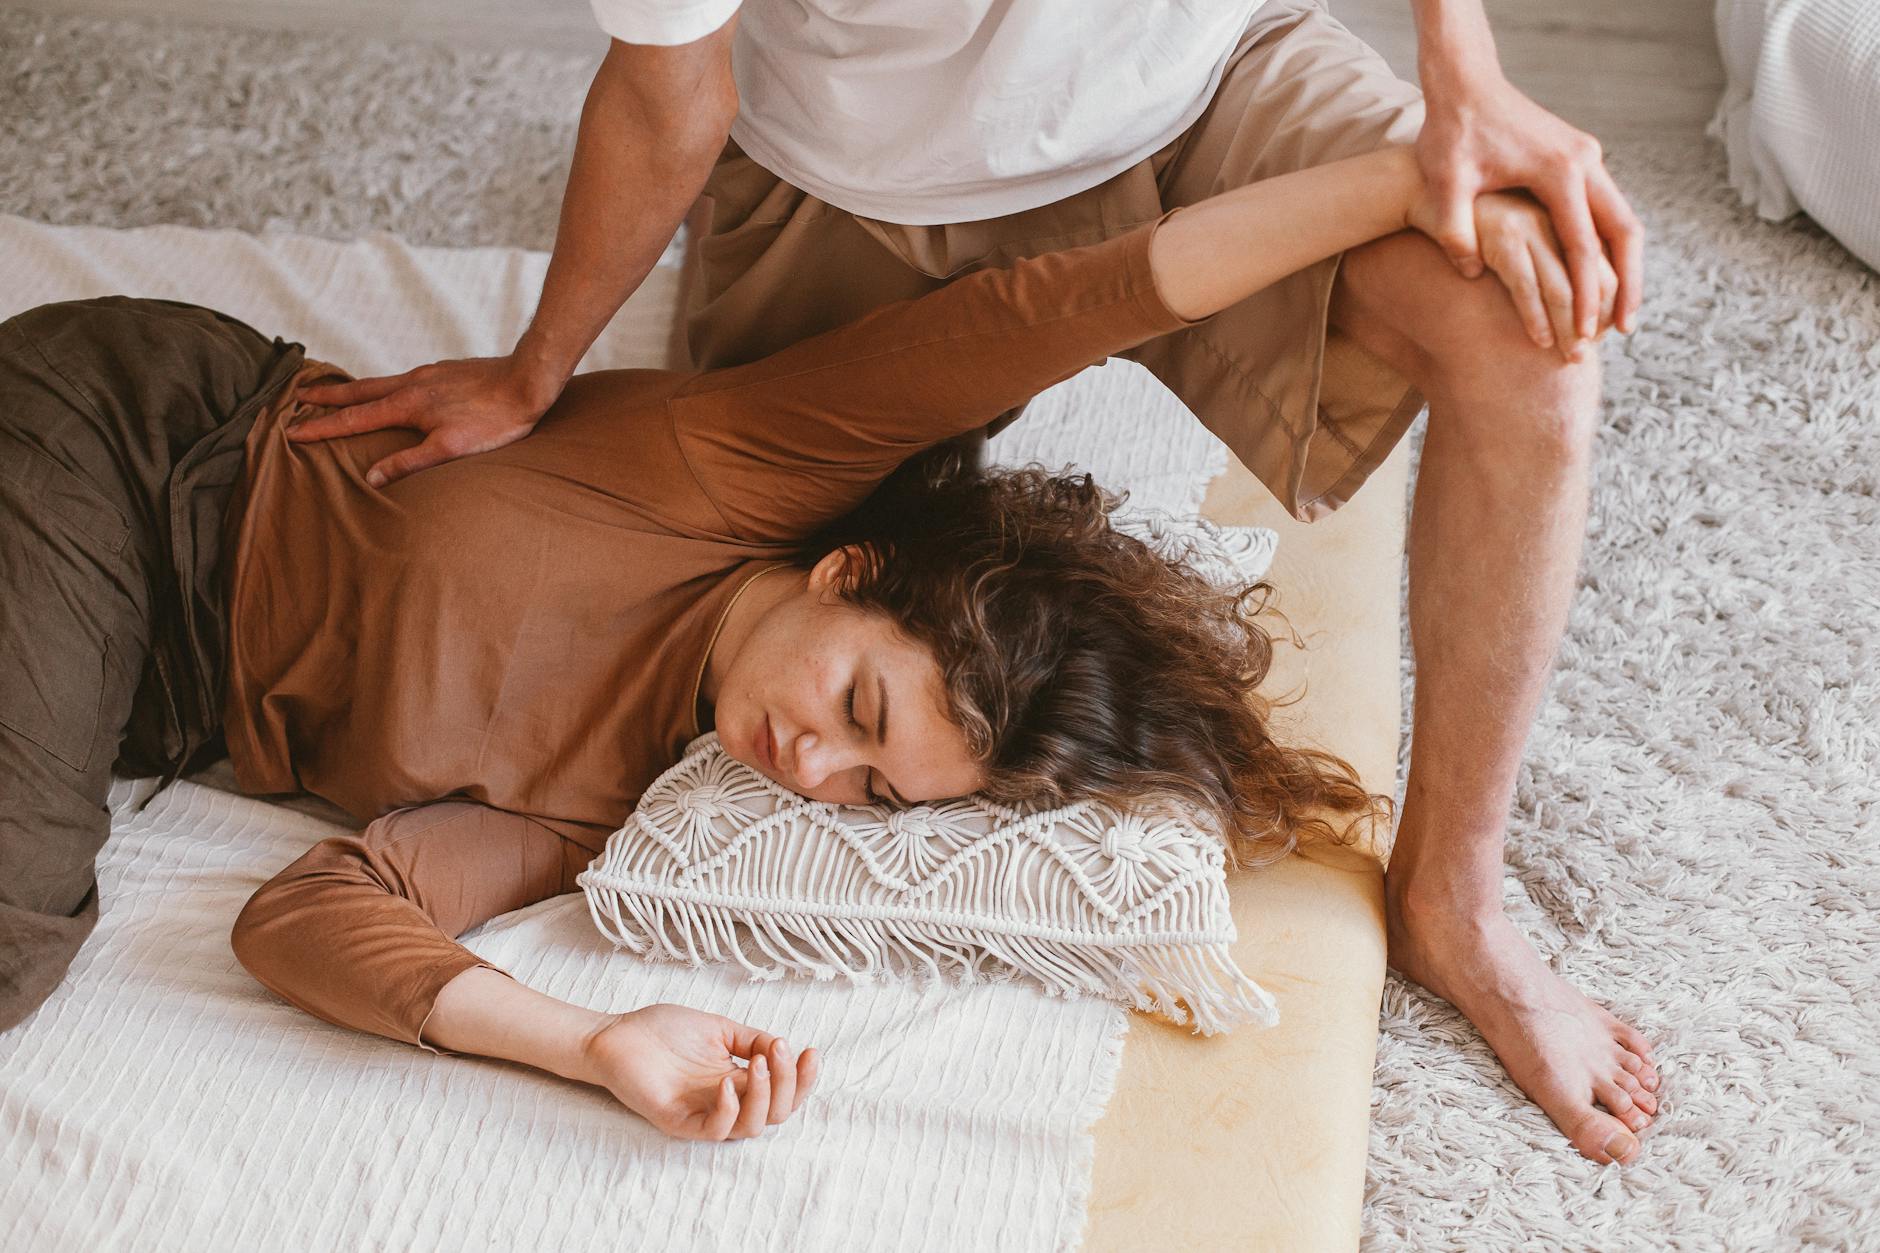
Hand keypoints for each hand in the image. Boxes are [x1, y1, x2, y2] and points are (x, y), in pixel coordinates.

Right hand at [288, 354, 562, 486]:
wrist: (527, 381)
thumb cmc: (494, 419)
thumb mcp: (451, 447)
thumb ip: (410, 461)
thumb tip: (372, 477)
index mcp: (406, 404)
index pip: (354, 418)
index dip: (322, 426)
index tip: (292, 429)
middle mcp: (411, 384)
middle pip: (359, 391)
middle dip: (327, 396)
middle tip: (298, 394)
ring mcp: (428, 374)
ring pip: (381, 382)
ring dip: (354, 388)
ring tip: (337, 391)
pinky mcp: (446, 371)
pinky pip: (403, 378)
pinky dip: (384, 385)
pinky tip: (394, 390)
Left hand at [578, 1003, 820, 1140]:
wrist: (618, 1034)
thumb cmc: (664, 1031)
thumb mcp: (720, 1028)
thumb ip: (752, 1040)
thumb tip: (783, 1047)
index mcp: (739, 1082)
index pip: (783, 1093)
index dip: (802, 1078)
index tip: (811, 1051)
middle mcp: (727, 1102)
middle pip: (776, 1113)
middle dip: (788, 1084)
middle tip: (779, 1052)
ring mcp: (703, 1114)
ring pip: (752, 1127)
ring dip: (763, 1095)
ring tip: (757, 1063)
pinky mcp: (678, 1121)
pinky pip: (714, 1130)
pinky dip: (728, 1110)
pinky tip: (726, 1083)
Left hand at [1414, 73, 1642, 342]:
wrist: (1464, 84)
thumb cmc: (1449, 133)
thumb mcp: (1445, 183)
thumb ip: (1456, 229)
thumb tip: (1471, 275)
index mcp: (1558, 171)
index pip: (1582, 246)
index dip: (1585, 294)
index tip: (1585, 332)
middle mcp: (1584, 161)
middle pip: (1623, 233)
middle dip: (1626, 285)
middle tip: (1623, 331)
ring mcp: (1587, 157)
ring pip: (1622, 220)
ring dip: (1625, 266)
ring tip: (1619, 313)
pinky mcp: (1579, 158)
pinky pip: (1605, 209)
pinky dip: (1608, 246)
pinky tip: (1601, 278)